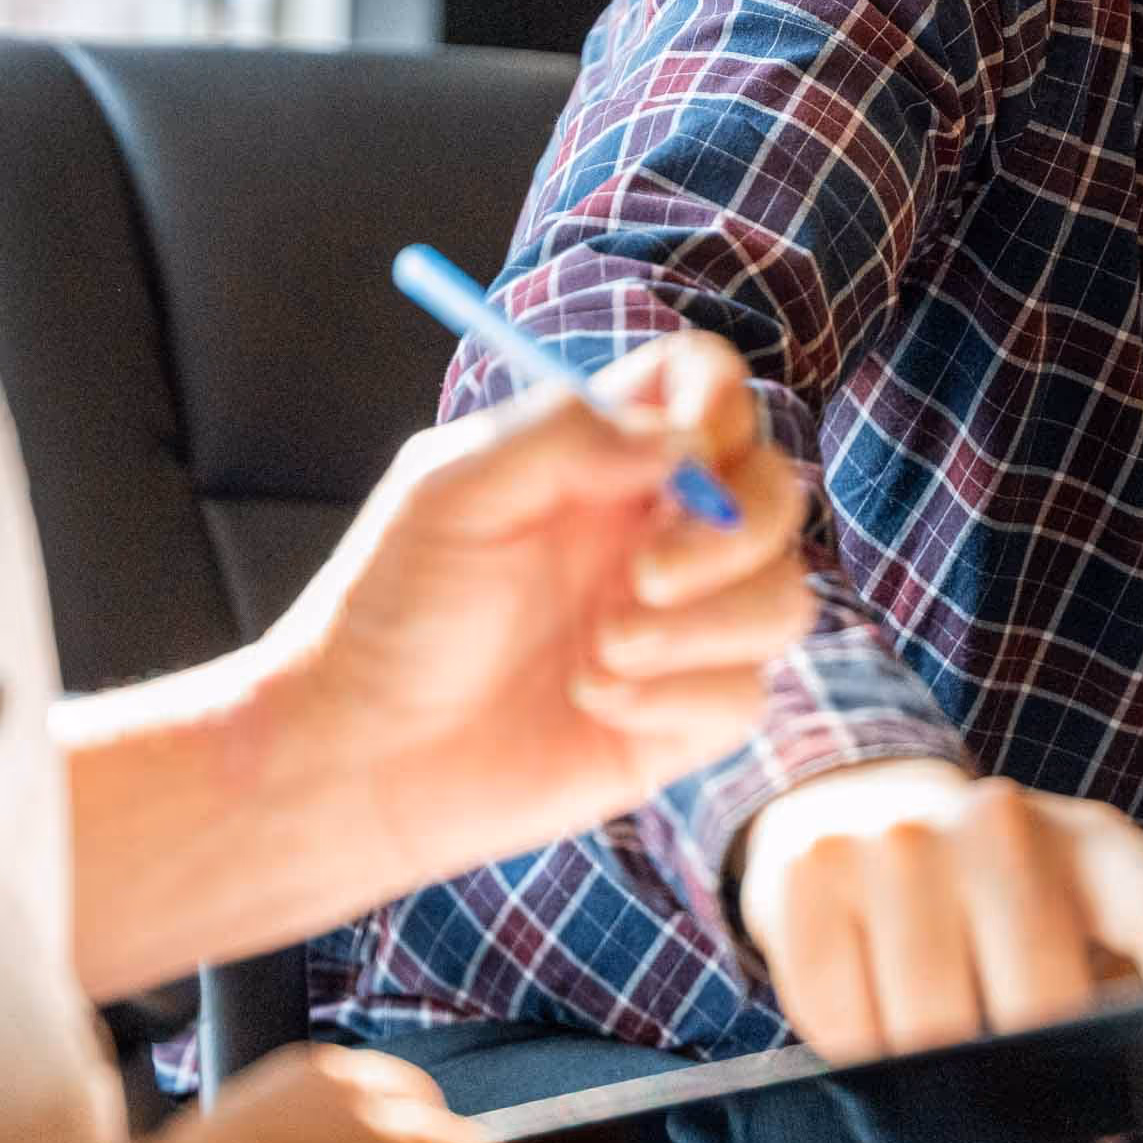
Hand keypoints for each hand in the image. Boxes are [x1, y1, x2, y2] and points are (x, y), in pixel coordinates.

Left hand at [259, 333, 813, 892]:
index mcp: (603, 458)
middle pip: (776, 489)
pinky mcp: (683, 717)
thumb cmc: (390, 608)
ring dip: (707, 624)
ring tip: (602, 649)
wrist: (359, 753)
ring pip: (784, 596)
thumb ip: (561, 437)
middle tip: (645, 573)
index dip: (719, 400)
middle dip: (734, 528)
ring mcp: (679, 625)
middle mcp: (655, 531)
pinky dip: (674, 696)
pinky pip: (745, 694)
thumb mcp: (451, 489)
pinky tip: (591, 702)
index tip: (691, 445)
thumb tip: (682, 441)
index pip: (707, 388)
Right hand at [734, 758, 1142, 1058]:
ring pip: (928, 1024)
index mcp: (1097, 848)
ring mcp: (900, 838)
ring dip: (935, 1072)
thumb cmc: (1004, 904)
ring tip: (941, 1054)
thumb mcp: (1086, 921)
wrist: (870, 808)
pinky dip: (855, 1051)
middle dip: (1034, 1074)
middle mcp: (1002, 823)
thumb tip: (1121, 1109)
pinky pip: (838, 1018)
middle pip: (1038, 1000)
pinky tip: (873, 1016)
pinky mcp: (812, 869)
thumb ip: (1128, 993)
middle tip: (1022, 1096)